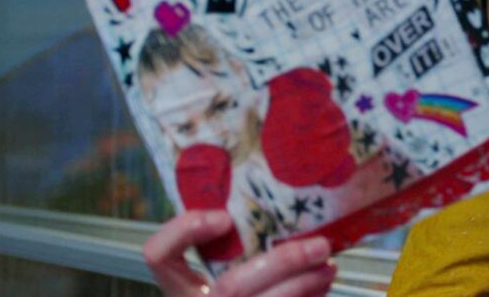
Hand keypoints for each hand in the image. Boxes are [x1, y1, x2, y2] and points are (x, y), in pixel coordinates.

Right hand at [144, 210, 336, 296]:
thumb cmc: (245, 285)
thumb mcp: (228, 263)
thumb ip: (236, 242)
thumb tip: (281, 202)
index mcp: (182, 287)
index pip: (159, 256)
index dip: (184, 233)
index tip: (224, 217)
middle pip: (233, 286)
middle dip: (283, 263)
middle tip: (320, 245)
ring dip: (305, 284)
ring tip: (329, 265)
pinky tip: (323, 285)